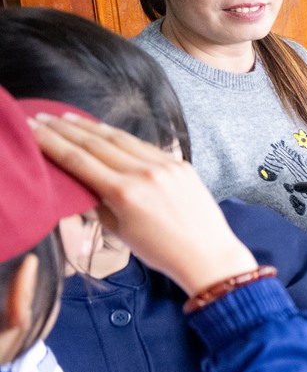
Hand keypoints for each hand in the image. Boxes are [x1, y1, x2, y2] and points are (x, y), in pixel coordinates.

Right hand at [30, 113, 257, 295]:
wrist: (207, 254)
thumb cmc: (160, 250)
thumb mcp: (119, 231)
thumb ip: (97, 203)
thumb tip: (79, 182)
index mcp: (124, 193)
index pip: (78, 160)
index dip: (52, 143)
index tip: (34, 130)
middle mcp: (144, 174)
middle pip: (96, 143)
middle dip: (65, 129)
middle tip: (43, 118)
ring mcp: (165, 166)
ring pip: (120, 138)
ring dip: (91, 126)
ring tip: (68, 118)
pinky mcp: (180, 164)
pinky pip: (144, 145)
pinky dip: (120, 137)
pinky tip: (105, 131)